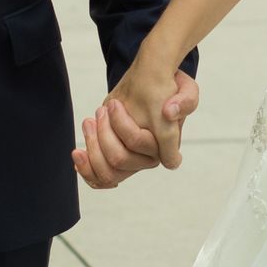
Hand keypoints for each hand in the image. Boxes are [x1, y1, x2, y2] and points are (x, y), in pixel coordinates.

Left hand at [72, 60, 200, 189]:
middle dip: (102, 135)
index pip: (137, 143)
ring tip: (89, 122)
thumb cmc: (169, 89)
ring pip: (106, 171)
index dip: (122, 127)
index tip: (113, 105)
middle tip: (100, 111)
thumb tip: (169, 112)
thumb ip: (187, 100)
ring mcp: (131, 161)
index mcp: (165, 146)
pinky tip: (79, 152)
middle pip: (118, 159)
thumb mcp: (186, 88)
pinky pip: (100, 179)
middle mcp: (148, 159)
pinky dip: (87, 168)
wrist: (152, 88)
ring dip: (92, 146)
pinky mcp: (117, 160)